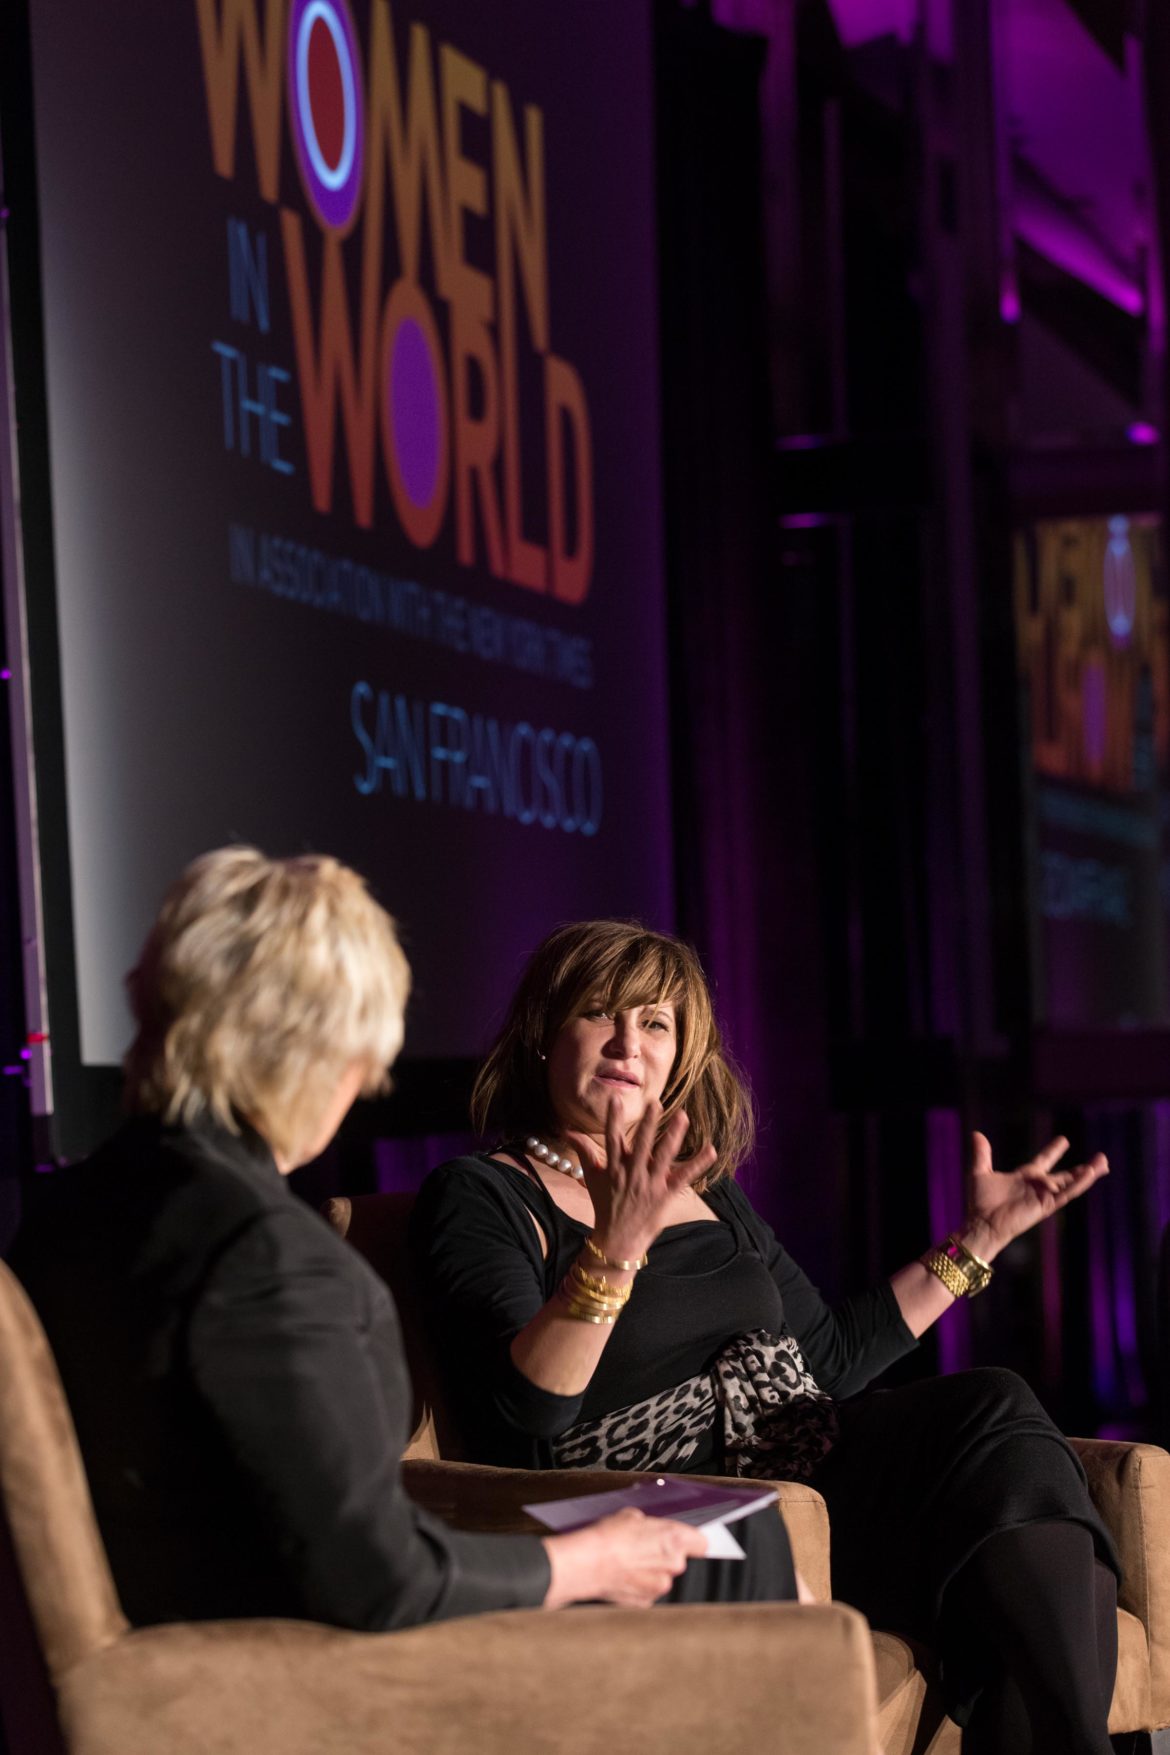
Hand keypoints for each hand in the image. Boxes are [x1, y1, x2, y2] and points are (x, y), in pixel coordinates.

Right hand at [542, 1508, 705, 1608]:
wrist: (587, 1564)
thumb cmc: (608, 1538)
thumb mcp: (631, 1516)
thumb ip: (649, 1526)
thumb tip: (648, 1529)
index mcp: (674, 1539)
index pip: (701, 1543)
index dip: (692, 1541)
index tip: (687, 1541)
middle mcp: (673, 1565)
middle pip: (679, 1560)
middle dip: (665, 1555)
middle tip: (644, 1548)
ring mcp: (660, 1586)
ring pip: (663, 1577)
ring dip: (652, 1571)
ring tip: (630, 1562)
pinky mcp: (646, 1602)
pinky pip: (649, 1591)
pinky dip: (640, 1585)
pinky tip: (624, 1575)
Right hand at [566, 1096, 717, 1261]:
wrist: (617, 1239)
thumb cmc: (605, 1204)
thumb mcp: (592, 1176)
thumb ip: (583, 1150)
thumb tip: (567, 1131)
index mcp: (614, 1167)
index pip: (612, 1138)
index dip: (613, 1119)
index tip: (615, 1098)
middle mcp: (632, 1173)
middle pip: (641, 1144)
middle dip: (648, 1123)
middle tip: (656, 1103)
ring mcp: (650, 1184)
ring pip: (663, 1156)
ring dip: (673, 1136)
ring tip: (682, 1117)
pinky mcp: (665, 1195)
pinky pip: (684, 1177)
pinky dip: (698, 1164)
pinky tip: (710, 1150)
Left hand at [961, 1131, 1107, 1261]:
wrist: (981, 1223)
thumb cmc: (980, 1203)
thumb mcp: (980, 1172)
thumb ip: (982, 1154)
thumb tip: (976, 1134)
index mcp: (1024, 1177)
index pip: (1043, 1161)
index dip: (1054, 1151)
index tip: (1064, 1140)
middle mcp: (1038, 1187)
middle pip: (1065, 1175)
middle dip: (1082, 1168)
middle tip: (1101, 1158)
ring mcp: (1044, 1196)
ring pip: (1071, 1183)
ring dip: (1087, 1173)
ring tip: (1103, 1162)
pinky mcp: (1046, 1206)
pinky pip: (1067, 1193)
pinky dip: (1079, 1184)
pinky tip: (1090, 1173)